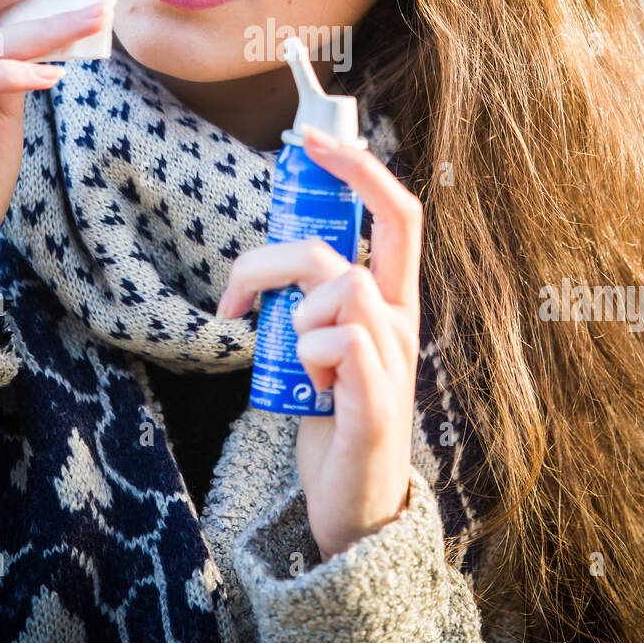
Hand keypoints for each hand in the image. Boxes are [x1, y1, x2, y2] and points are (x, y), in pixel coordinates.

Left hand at [215, 123, 421, 560]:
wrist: (353, 501)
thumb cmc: (331, 412)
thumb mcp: (322, 338)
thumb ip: (310, 294)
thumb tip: (269, 253)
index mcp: (390, 297)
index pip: (397, 212)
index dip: (359, 167)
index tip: (311, 141)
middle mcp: (402, 319)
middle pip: (364, 238)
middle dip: (288, 246)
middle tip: (241, 292)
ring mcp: (395, 359)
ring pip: (343, 286)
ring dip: (294, 318)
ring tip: (292, 359)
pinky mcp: (378, 402)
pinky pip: (341, 344)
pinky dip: (308, 356)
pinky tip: (309, 387)